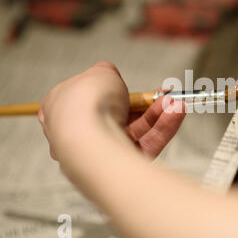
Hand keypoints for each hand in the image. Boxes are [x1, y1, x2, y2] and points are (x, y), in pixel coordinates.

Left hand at [38, 61, 184, 161]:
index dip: (111, 90)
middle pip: (119, 115)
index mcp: (61, 109)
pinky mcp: (120, 165)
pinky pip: (145, 144)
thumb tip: (108, 72)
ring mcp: (100, 151)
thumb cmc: (85, 103)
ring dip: (158, 114)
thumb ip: (106, 71)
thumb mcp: (99, 72)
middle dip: (145, 104)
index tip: (130, 86)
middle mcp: (79, 133)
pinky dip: (162, 128)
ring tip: (176, 103)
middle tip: (163, 95)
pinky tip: (176, 113)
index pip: (89, 99)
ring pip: (137, 130)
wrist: (87, 137)